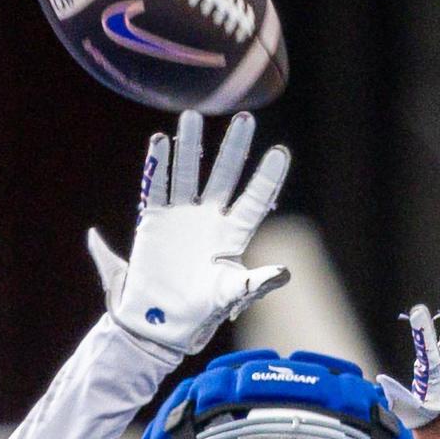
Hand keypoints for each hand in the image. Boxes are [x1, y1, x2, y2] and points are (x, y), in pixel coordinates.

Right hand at [87, 110, 290, 355]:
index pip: (255, 200)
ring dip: (190, 146)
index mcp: (233, 236)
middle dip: (234, 148)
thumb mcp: (231, 296)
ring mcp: (182, 216)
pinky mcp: (154, 220)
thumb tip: (285, 273)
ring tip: (191, 116)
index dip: (267, 177)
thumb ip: (255, 283)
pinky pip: (156, 187)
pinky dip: (157, 166)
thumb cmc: (201, 312)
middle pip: (225, 176)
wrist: (160, 323)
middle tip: (244, 118)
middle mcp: (210, 219)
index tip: (280, 152)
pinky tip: (159, 142)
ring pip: (188, 173)